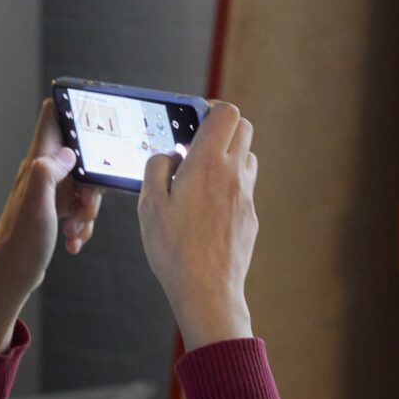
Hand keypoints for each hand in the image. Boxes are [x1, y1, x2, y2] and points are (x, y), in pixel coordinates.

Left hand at [0, 99, 102, 352]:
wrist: (9, 278)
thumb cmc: (19, 245)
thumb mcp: (36, 206)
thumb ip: (46, 173)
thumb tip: (67, 151)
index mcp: (36, 164)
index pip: (53, 116)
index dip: (74, 106)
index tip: (99, 111)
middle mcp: (42, 173)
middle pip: (81, 156)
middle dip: (94, 180)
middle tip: (85, 208)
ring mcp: (48, 192)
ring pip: (84, 185)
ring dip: (89, 209)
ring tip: (76, 231)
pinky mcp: (53, 211)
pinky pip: (79, 209)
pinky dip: (82, 225)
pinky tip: (74, 242)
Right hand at [138, 101, 256, 350]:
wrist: (207, 289)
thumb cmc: (173, 249)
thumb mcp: (149, 204)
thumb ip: (156, 169)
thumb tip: (168, 156)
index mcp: (207, 164)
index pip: (226, 113)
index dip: (210, 109)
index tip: (192, 118)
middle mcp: (233, 174)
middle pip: (243, 128)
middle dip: (221, 128)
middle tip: (194, 143)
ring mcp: (246, 195)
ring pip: (246, 156)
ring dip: (226, 155)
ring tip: (199, 175)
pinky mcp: (250, 216)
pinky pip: (242, 186)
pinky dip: (228, 184)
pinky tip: (205, 206)